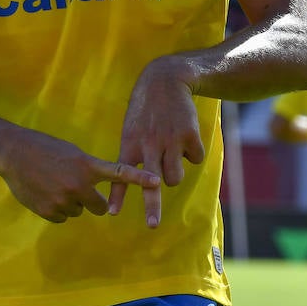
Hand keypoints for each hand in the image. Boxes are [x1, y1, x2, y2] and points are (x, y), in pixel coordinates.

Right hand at [0, 127, 159, 222]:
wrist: (12, 152)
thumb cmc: (43, 148)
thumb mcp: (71, 153)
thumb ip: (86, 171)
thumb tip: (94, 191)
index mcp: (86, 166)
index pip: (119, 173)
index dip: (139, 179)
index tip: (157, 182)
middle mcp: (78, 185)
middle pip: (100, 207)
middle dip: (93, 201)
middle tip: (78, 188)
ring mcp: (63, 200)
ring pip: (78, 211)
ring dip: (71, 202)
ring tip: (53, 184)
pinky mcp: (49, 211)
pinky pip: (62, 217)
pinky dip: (56, 209)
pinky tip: (44, 193)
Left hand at [109, 58, 205, 228]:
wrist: (165, 80)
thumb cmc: (144, 111)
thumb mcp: (130, 129)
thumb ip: (133, 156)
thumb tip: (144, 186)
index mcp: (131, 143)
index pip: (121, 174)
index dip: (117, 195)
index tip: (111, 213)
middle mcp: (149, 144)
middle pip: (151, 183)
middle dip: (152, 207)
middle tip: (152, 225)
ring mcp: (170, 140)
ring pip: (175, 178)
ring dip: (175, 174)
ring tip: (172, 156)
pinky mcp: (189, 135)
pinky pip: (195, 159)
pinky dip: (193, 154)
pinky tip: (185, 138)